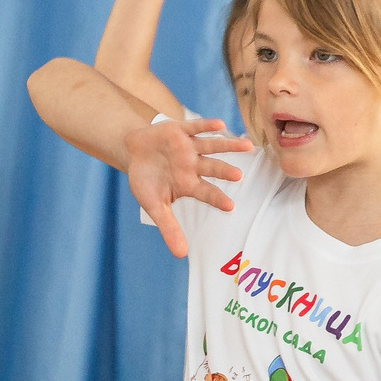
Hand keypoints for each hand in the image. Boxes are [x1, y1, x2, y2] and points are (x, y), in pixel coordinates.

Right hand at [125, 116, 251, 256]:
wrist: (134, 151)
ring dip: (228, 145)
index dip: (217, 198)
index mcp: (188, 183)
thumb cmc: (146, 180)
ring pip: (212, 146)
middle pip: (213, 168)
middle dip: (224, 171)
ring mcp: (188, 147)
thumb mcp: (154, 206)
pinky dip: (206, 126)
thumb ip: (169, 228)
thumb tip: (181, 255)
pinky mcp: (180, 130)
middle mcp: (193, 165)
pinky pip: (195, 127)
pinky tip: (219, 125)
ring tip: (246, 146)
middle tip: (238, 176)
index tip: (230, 207)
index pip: (206, 192)